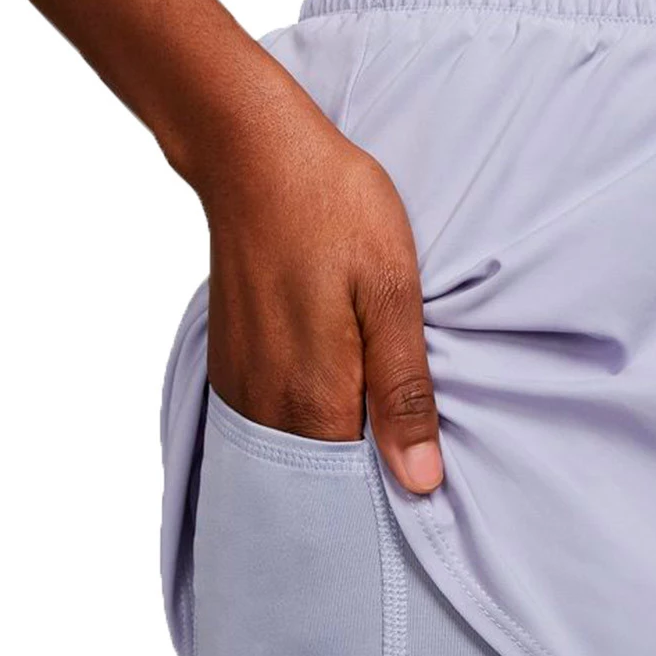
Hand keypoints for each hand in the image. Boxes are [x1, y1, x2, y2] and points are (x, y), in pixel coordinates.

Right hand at [190, 80, 442, 493]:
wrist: (254, 153)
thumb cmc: (334, 213)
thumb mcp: (392, 295)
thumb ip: (403, 392)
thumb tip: (419, 480)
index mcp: (311, 397)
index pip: (348, 493)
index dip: (388, 503)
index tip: (423, 498)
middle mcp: (266, 404)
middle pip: (316, 480)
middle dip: (361, 487)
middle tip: (410, 469)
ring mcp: (242, 383)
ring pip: (293, 452)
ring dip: (335, 454)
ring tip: (382, 437)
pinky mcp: (233, 359)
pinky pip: (272, 421)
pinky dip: (307, 427)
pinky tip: (342, 402)